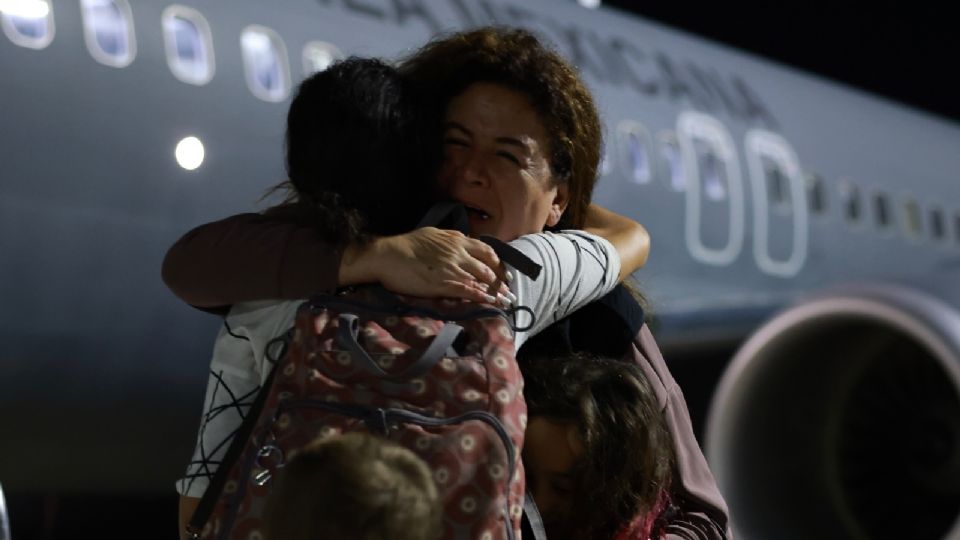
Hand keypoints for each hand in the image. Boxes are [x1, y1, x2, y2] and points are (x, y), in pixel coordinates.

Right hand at [344, 228, 511, 302]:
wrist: (388, 255)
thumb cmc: (406, 244)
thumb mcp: (433, 234)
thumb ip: (450, 238)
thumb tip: (462, 240)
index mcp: (457, 240)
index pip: (487, 252)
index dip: (499, 264)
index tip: (505, 275)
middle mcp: (459, 253)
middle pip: (489, 268)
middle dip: (502, 282)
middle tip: (509, 292)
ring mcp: (453, 269)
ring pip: (482, 280)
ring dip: (497, 292)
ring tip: (506, 301)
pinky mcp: (444, 284)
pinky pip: (469, 291)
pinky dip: (482, 297)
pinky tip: (490, 303)